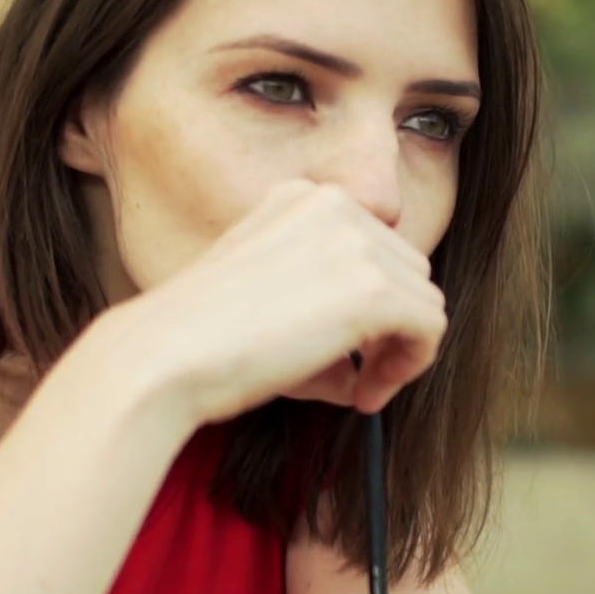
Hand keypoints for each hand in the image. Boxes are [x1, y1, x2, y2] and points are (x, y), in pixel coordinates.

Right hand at [108, 181, 446, 423]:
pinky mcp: (374, 288)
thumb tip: (365, 365)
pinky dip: (407, 369)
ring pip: (424, 301)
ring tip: (357, 390)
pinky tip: (363, 394)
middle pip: (408, 272)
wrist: (165, 355)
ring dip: (400, 352)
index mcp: (300, 199)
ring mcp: (356, 242)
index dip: (370, 308)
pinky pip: (429, 329)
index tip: (344, 353)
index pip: (373, 249)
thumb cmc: (201, 340)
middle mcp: (332, 204)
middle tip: (355, 379)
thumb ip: (324, 311)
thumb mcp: (269, 302)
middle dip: (389, 330)